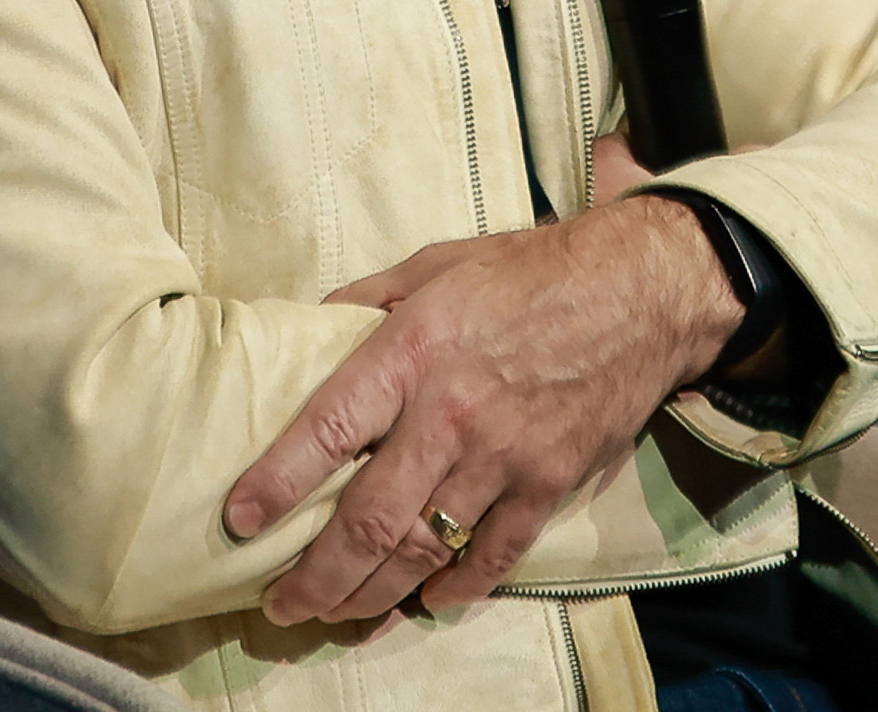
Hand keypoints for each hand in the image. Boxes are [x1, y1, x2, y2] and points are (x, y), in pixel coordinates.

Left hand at [220, 157, 740, 623]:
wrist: (639, 289)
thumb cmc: (529, 270)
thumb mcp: (436, 264)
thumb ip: (369, 300)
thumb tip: (314, 324)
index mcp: (412, 351)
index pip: (328, 427)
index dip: (278, 481)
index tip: (239, 520)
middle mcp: (451, 413)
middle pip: (370, 519)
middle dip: (316, 575)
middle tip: (281, 604)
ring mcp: (503, 457)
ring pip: (424, 550)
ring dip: (371, 595)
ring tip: (334, 614)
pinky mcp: (549, 484)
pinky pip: (493, 556)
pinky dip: (455, 589)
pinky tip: (425, 601)